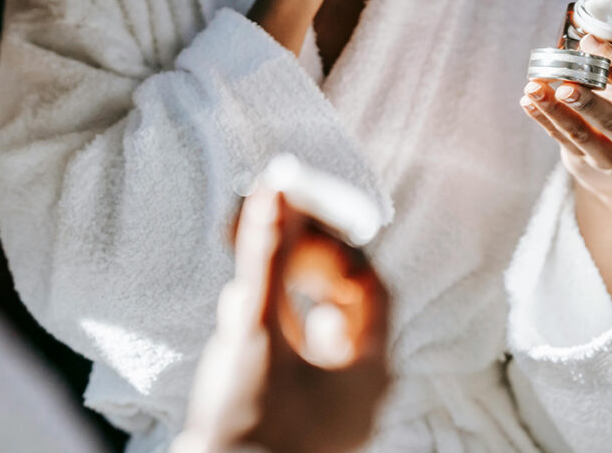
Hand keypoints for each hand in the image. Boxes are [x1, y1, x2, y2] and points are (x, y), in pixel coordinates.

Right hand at [174, 182, 388, 452]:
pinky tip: (242, 319)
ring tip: (250, 278)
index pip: (369, 285)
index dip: (333, 247)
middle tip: (274, 244)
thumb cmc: (245, 417)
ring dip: (287, 298)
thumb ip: (266, 257)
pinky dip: (278, 331)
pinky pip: (303, 361)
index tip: (293, 224)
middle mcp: (362, 390)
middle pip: (348, 307)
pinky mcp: (305, 419)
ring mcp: (336, 409)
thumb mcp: (255, 330)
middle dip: (306, 269)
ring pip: (322, 334)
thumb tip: (274, 191)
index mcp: (369, 368)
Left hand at [521, 34, 611, 304]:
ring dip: (553, 109)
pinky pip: (560, 139)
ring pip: (579, 133)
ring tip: (534, 89)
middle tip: (565, 87)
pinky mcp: (584, 162)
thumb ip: (611, 71)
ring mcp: (609, 154)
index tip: (592, 44)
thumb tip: (586, 39)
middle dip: (586, 102)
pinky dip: (542, 119)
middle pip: (610, 119)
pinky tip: (528, 101)